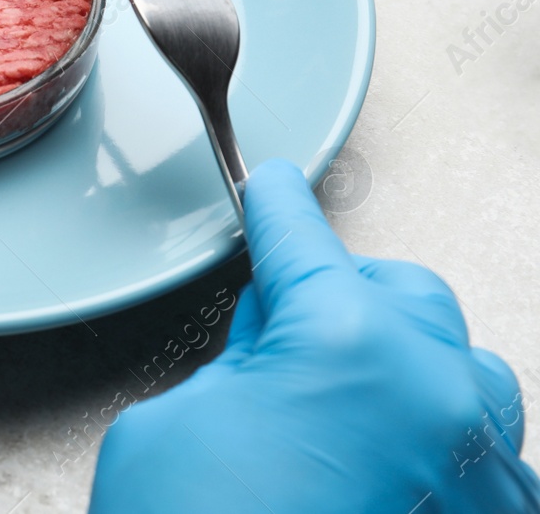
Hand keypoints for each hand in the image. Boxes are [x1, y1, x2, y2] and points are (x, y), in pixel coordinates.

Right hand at [90, 159, 539, 512]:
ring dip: (402, 365)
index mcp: (346, 343)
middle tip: (275, 338)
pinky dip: (431, 440)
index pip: (303, 239)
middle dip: (342, 298)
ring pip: (460, 366)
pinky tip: (377, 467)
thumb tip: (277, 343)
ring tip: (336, 405)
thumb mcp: (174, 423)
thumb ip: (242, 362)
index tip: (274, 185)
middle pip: (401, 293)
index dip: (276, 206)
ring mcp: (478, 467)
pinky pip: (480, 450)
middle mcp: (435, 392)